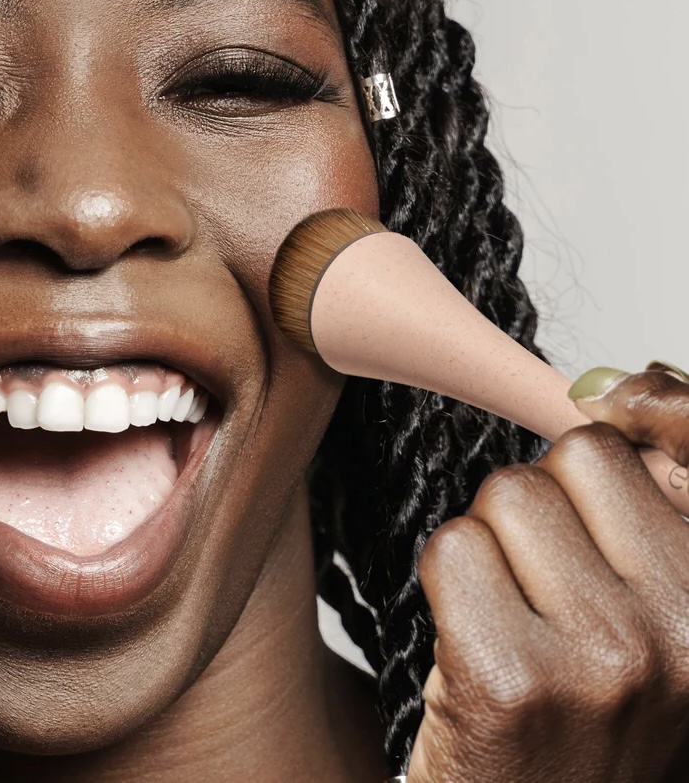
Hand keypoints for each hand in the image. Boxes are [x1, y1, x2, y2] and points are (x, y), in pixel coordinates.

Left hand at [407, 367, 688, 782]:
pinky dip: (446, 584)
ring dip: (490, 544)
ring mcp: (607, 658)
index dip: (618, 437)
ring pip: (507, 496)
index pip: (670, 446)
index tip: (600, 450)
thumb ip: (654, 508)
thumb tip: (621, 387)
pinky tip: (472, 650)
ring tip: (512, 621)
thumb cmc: (589, 723)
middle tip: (544, 587)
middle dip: (542, 504)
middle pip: (574, 458)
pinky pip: (455, 550)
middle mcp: (687, 631)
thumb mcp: (660, 619)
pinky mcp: (514, 681)